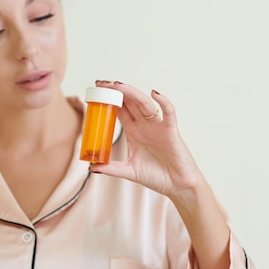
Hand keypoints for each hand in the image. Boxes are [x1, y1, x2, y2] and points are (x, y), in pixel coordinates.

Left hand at [90, 80, 202, 200]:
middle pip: (129, 103)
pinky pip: (169, 112)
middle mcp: (145, 125)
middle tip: (101, 83)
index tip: (95, 91)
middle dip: (116, 91)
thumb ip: (111, 168)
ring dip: (132, 93)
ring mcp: (158, 126)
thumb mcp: (129, 171)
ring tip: (118, 85)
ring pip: (144, 103)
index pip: (119, 110)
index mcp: (134, 132)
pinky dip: (164, 102)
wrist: (177, 186)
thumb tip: (91, 167)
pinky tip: (154, 93)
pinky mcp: (171, 131)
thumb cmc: (156, 177)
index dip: (108, 100)